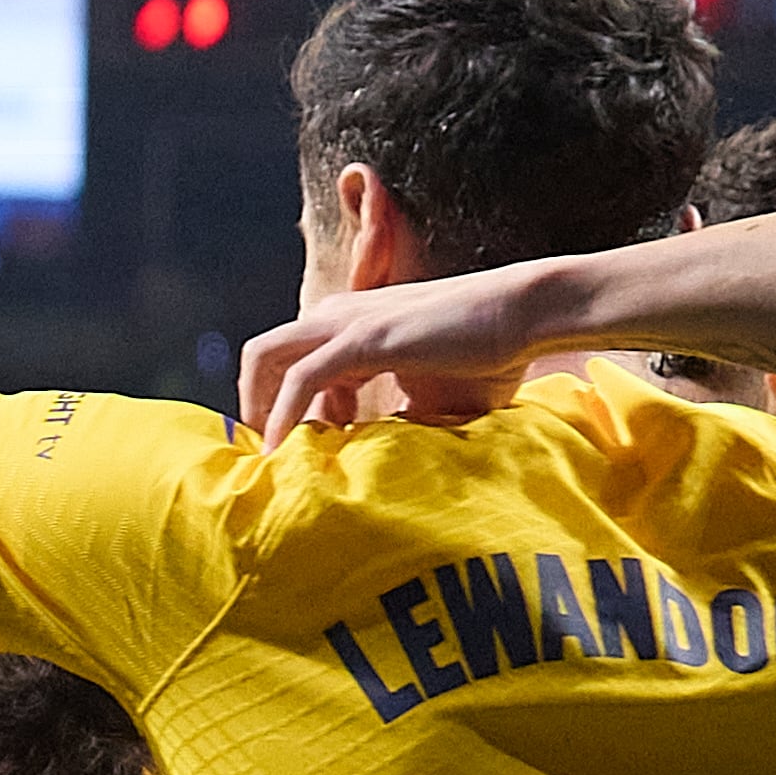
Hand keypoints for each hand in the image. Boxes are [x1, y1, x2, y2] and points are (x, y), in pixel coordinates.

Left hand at [236, 259, 570, 443]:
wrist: (522, 314)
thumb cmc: (489, 353)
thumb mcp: (429, 393)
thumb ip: (397, 416)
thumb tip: (386, 458)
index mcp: (351, 326)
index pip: (289, 362)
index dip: (281, 408)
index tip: (290, 452)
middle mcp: (338, 316)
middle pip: (263, 355)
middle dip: (253, 404)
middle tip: (267, 457)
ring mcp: (346, 323)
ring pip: (267, 358)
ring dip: (259, 410)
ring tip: (269, 460)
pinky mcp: (363, 338)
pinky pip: (302, 378)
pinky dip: (285, 416)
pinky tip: (284, 451)